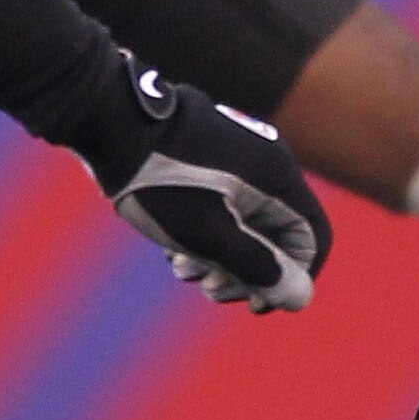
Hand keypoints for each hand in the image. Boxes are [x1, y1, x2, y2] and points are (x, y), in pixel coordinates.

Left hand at [80, 58, 332, 312]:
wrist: (106, 115)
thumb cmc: (158, 180)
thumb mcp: (209, 235)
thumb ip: (260, 268)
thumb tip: (301, 297)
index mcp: (276, 176)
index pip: (312, 238)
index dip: (294, 279)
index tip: (259, 304)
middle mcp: (265, 160)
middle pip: (278, 233)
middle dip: (249, 272)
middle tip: (213, 292)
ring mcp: (237, 153)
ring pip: (246, 221)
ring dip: (222, 257)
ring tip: (183, 271)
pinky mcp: (209, 152)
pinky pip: (224, 203)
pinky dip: (207, 233)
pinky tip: (172, 247)